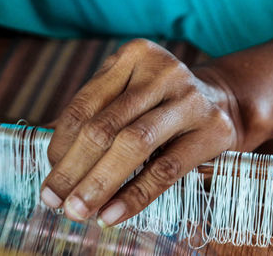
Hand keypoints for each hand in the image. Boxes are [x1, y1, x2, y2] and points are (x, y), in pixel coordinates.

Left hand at [41, 38, 239, 226]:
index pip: (83, 105)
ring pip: (132, 146)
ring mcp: (189, 98)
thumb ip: (93, 119)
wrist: (222, 102)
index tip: (49, 174)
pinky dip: (134, 196)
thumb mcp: (127, 96)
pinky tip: (111, 215)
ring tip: (77, 211)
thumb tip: (52, 161)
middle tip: (53, 200)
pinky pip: (164, 169)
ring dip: (98, 184)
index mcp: (131, 56)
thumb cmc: (159, 104)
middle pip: (104, 126)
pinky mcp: (213, 129)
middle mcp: (160, 71)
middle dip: (72, 169)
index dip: (60, 144)